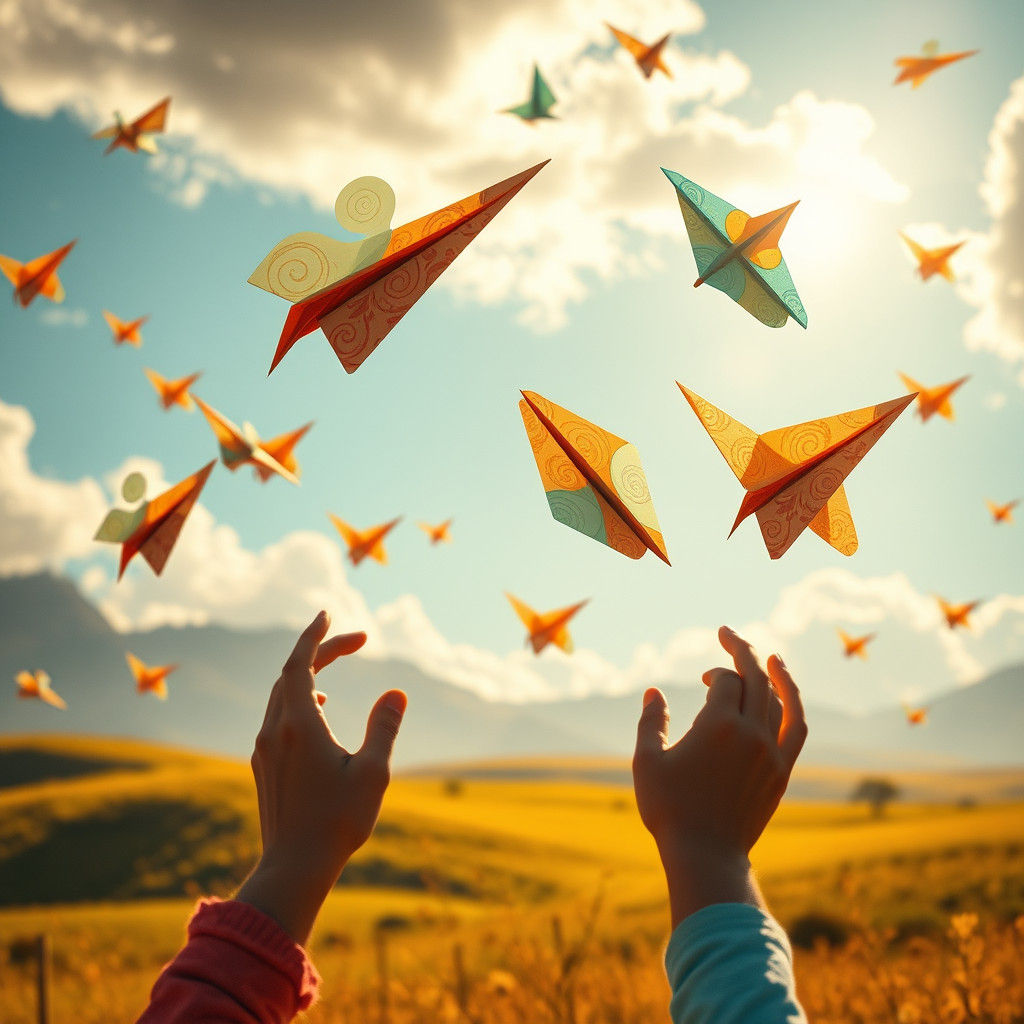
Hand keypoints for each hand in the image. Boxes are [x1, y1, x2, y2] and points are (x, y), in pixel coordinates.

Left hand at [236, 610, 406, 944]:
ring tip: (333, 667)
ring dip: (307, 674)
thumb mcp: (372, 773)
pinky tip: (317, 710)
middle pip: (291, 674)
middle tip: (354, 640)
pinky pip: (276, 715)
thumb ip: (384, 728)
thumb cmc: (337, 822)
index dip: (315, 636)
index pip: (300, 664)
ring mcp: (265, 748)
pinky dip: (297, 698)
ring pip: (281, 694)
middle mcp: (275, 730)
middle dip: (320, 651)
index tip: (328, 613)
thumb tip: (397, 693)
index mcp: (299, 724)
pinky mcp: (264, 766)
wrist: (292, 868)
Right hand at [632, 626, 806, 926]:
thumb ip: (650, 722)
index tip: (703, 675)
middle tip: (729, 634)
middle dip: (742, 652)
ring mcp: (771, 753)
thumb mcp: (647, 762)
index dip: (716, 670)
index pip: (727, 680)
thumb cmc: (669, 809)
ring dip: (776, 673)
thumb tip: (654, 692)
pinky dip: (795, 705)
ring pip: (782, 700)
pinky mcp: (782, 773)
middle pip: (755, 679)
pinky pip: (797, 729)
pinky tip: (788, 696)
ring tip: (771, 657)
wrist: (706, 855)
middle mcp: (751, 733)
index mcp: (718, 725)